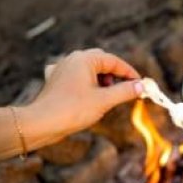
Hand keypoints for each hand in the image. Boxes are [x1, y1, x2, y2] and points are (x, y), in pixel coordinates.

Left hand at [24, 49, 143, 143]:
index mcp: (84, 59)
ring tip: (108, 97)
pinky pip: (76, 77)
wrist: (41, 123)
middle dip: (116, 75)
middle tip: (126, 90)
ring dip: (102, 80)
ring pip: (89, 69)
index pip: (114, 61)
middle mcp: (72, 59)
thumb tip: (141, 86)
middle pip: (102, 62)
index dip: (130, 73)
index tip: (141, 85)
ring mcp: (62, 69)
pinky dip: (87, 83)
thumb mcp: (105, 100)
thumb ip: (126, 91)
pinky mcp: (56, 81)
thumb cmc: (72, 110)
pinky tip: (87, 93)